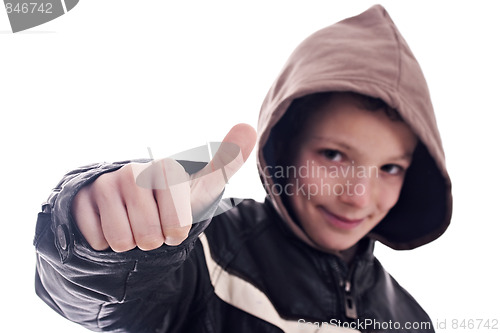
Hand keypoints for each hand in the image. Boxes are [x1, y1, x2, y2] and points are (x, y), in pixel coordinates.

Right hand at [71, 124, 256, 251]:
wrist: (135, 204)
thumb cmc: (175, 199)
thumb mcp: (203, 185)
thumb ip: (226, 162)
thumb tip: (249, 126)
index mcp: (166, 169)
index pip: (177, 226)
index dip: (176, 231)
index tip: (174, 216)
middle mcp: (132, 172)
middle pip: (147, 237)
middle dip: (152, 239)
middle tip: (152, 222)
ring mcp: (104, 185)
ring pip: (121, 241)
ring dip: (130, 242)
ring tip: (133, 222)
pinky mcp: (80, 200)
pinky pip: (97, 241)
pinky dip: (106, 242)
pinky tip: (111, 222)